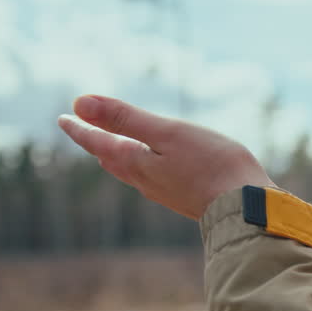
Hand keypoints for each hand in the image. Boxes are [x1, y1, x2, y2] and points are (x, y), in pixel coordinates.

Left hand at [57, 94, 273, 219]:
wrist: (246, 207)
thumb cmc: (211, 164)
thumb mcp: (167, 132)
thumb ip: (125, 118)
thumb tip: (80, 103)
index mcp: (136, 162)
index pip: (98, 142)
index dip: (80, 128)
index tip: (65, 117)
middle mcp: (145, 181)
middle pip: (111, 159)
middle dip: (96, 143)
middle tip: (83, 130)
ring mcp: (165, 193)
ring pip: (131, 171)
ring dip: (118, 155)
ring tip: (113, 146)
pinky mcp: (185, 199)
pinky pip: (153, 179)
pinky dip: (142, 165)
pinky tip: (154, 166)